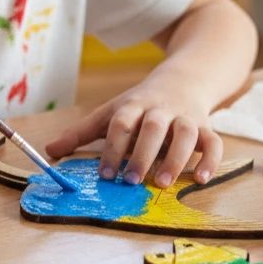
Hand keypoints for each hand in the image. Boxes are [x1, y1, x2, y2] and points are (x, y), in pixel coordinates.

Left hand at [44, 79, 222, 188]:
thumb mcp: (110, 112)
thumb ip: (81, 133)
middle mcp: (161, 109)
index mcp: (134, 105)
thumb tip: (49, 150)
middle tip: (131, 181)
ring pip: (185, 133)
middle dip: (142, 153)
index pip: (121, 122)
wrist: (183, 80)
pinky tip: (200, 180)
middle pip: (153, 126)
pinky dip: (210, 161)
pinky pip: (213, 143)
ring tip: (162, 183)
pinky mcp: (206, 127)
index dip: (112, 147)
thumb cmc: (140, 105)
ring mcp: (186, 117)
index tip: (104, 174)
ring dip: (176, 158)